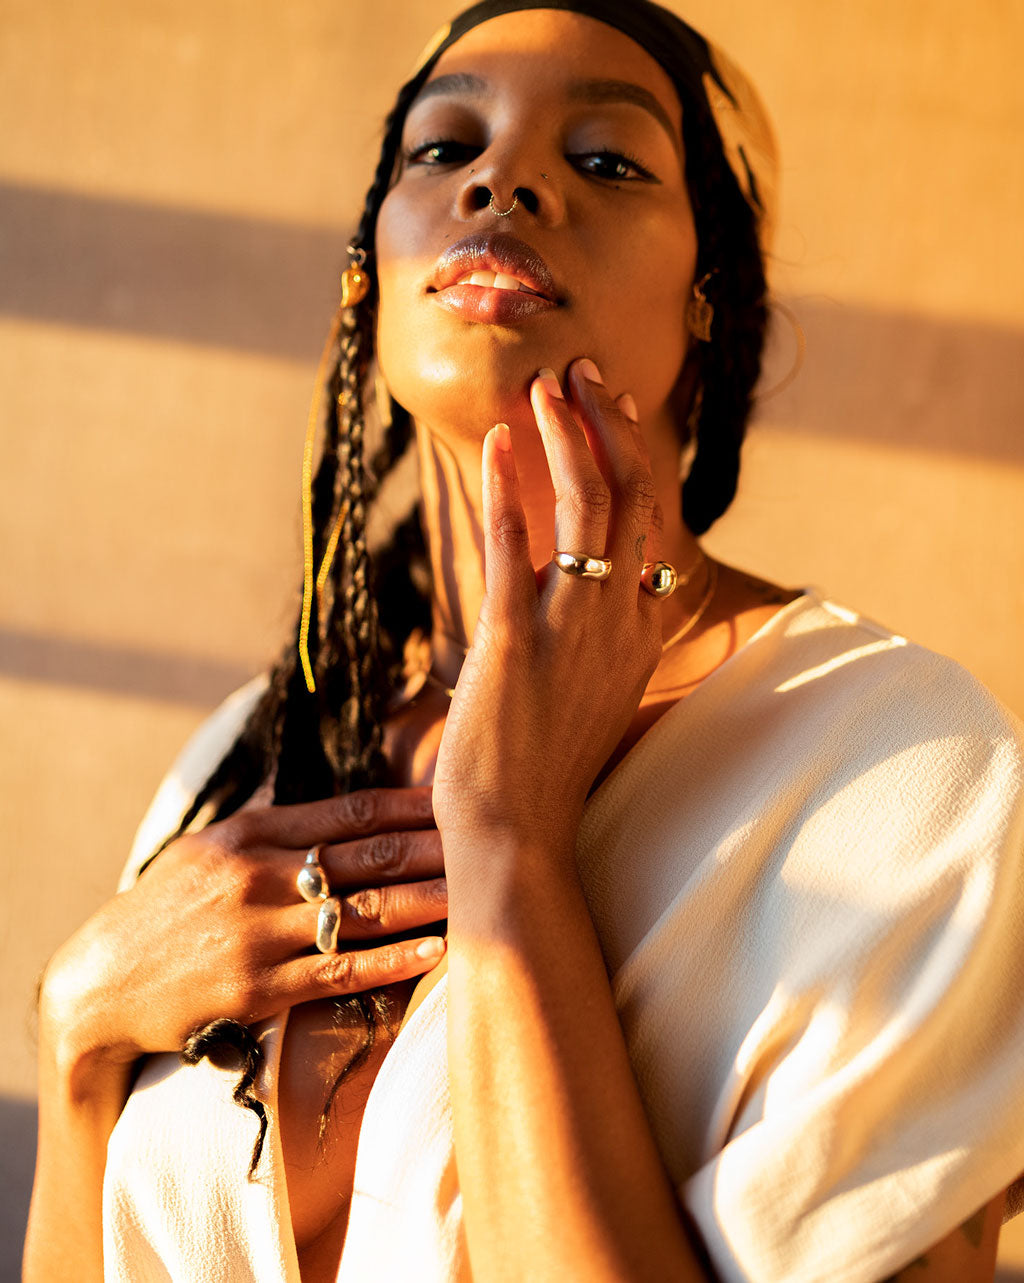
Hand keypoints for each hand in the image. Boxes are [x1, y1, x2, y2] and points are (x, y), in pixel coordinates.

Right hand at [39, 788, 446, 1069]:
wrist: (98, 982)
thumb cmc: (163, 911)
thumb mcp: (207, 850)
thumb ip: (272, 830)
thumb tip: (340, 809)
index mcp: (247, 832)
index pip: (347, 811)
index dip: (408, 806)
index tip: (454, 801)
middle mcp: (255, 875)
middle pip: (366, 857)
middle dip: (433, 850)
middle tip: (487, 842)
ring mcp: (256, 933)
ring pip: (362, 913)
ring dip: (426, 902)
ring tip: (477, 894)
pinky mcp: (256, 988)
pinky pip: (339, 972)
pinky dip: (392, 961)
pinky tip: (433, 952)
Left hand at [433, 358, 662, 857]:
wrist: (518, 834)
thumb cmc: (546, 768)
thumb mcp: (592, 690)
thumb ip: (597, 631)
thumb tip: (581, 585)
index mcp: (640, 630)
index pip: (647, 521)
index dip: (628, 455)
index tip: (607, 410)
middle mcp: (619, 621)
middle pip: (630, 496)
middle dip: (605, 423)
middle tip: (579, 371)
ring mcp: (572, 629)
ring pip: (588, 505)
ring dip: (567, 434)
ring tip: (545, 385)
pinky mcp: (516, 641)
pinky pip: (517, 545)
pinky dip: (510, 485)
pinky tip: (498, 442)